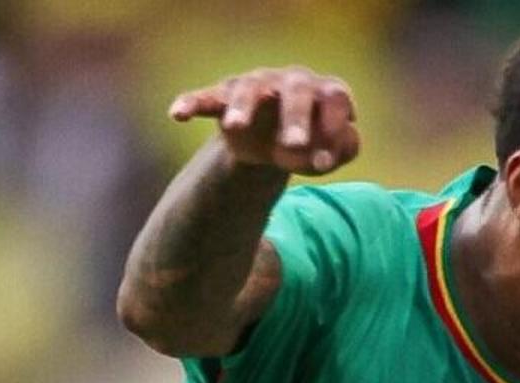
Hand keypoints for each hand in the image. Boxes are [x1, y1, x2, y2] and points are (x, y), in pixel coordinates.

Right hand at [167, 67, 357, 176]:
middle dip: (296, 117)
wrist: (275, 139)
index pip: (335, 98)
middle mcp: (291, 81)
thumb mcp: (332, 150)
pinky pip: (206, 97)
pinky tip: (178, 114)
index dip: (333, 127)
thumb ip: (342, 149)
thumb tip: (326, 154)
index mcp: (323, 91)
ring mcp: (257, 86)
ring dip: (243, 107)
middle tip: (294, 145)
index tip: (324, 163)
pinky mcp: (225, 96)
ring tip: (236, 126)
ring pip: (249, 89)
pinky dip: (192, 103)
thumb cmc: (312, 141)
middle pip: (296, 91)